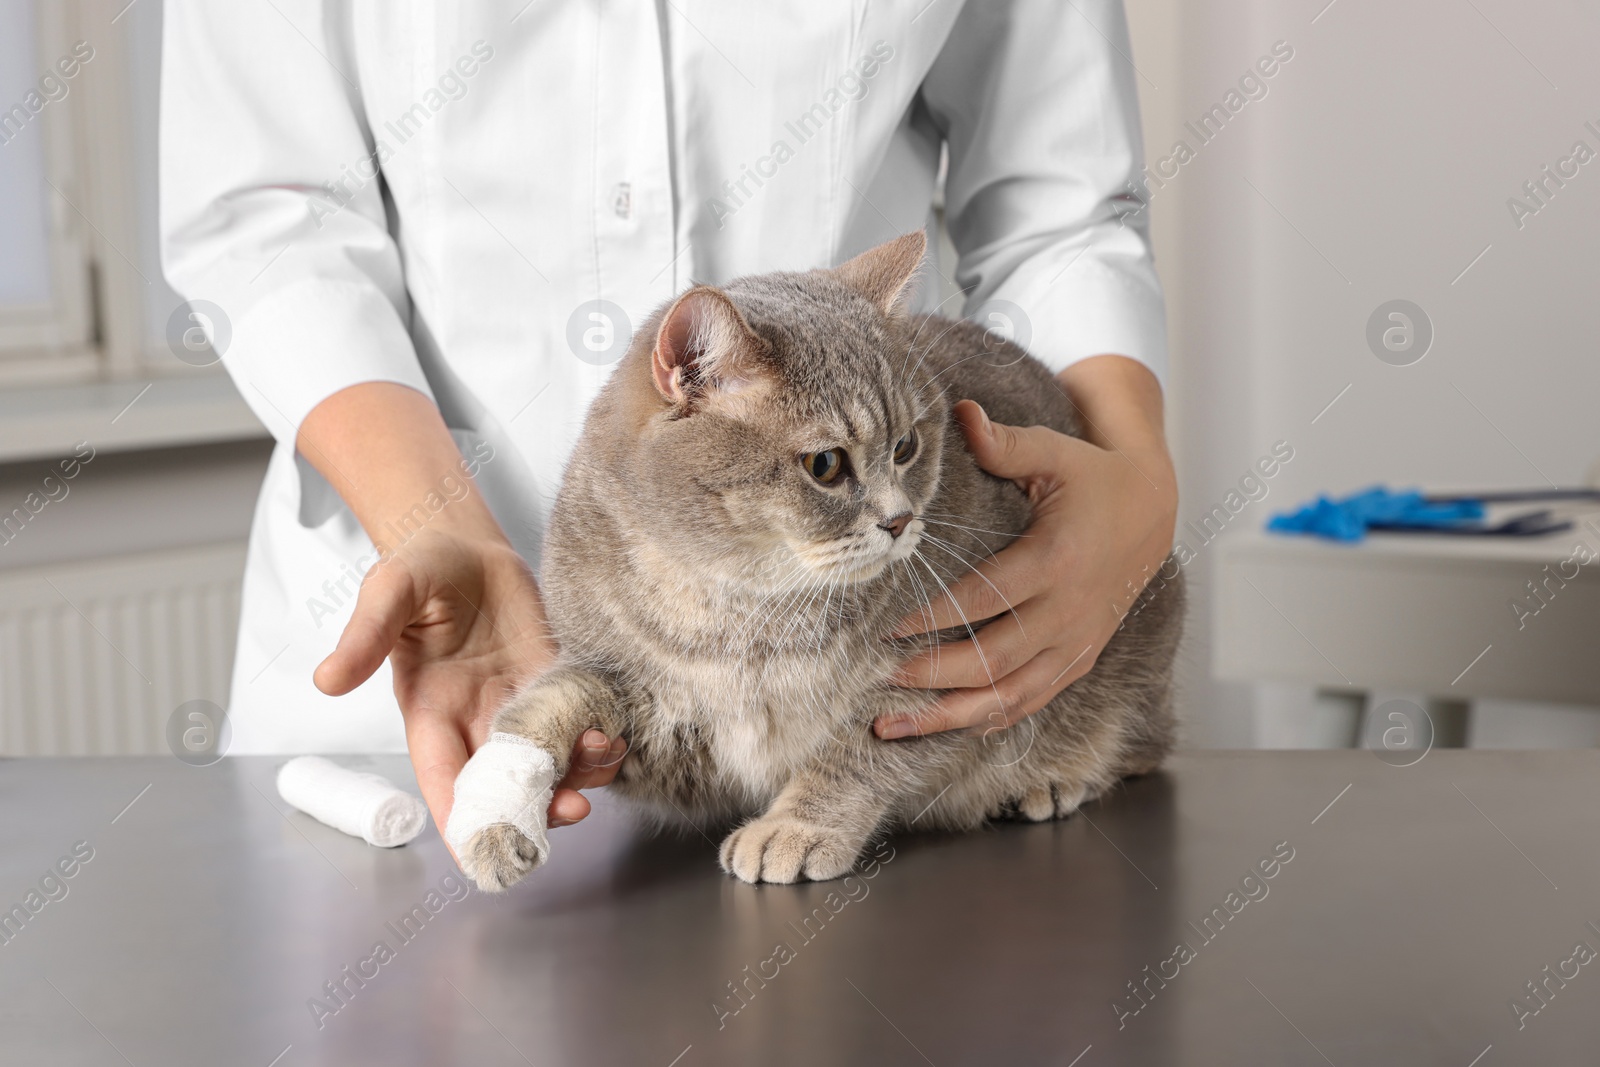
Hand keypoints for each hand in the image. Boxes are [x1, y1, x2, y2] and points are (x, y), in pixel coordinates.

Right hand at [312, 527, 625, 850]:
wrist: (462, 541)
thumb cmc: (418, 567)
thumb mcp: (388, 592)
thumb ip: (364, 637)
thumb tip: (326, 680)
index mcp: (430, 709)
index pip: (442, 778)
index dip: (461, 818)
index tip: (483, 855)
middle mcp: (474, 717)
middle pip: (504, 781)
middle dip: (535, 805)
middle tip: (572, 809)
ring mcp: (514, 702)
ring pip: (545, 759)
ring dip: (575, 771)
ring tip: (603, 761)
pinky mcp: (548, 680)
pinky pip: (573, 723)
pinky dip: (594, 738)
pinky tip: (616, 737)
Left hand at [877, 370, 1175, 738]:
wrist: (1154, 512)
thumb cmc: (1093, 478)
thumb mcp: (1056, 452)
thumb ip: (1006, 444)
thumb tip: (961, 414)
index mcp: (1058, 561)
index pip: (988, 599)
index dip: (939, 619)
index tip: (891, 629)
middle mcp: (1069, 612)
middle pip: (995, 660)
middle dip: (934, 676)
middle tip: (881, 679)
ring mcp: (1076, 642)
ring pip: (1011, 695)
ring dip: (951, 716)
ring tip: (894, 726)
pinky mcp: (1079, 658)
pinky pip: (1032, 701)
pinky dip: (989, 719)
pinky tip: (948, 727)